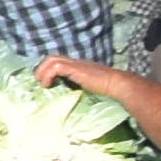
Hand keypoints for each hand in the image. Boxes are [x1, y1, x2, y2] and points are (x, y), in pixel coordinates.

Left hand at [36, 54, 157, 121]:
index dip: (48, 69)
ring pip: (52, 59)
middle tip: (40, 82)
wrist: (120, 86)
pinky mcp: (76, 69)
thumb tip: (70, 103)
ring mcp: (76, 64)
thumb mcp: (89, 89)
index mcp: (79, 67)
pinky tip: (48, 85)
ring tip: (42, 84)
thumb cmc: (109, 92)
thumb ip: (79, 89)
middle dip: (42, 68)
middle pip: (52, 57)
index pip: (59, 62)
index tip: (45, 83)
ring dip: (42, 71)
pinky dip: (48, 74)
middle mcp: (77, 63)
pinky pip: (56, 66)